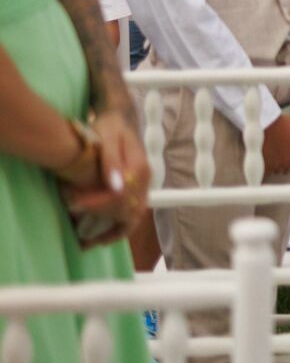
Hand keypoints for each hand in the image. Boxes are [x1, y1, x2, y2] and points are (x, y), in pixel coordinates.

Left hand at [61, 107, 147, 246]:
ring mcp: (142, 187)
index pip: (120, 196)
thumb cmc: (109, 126)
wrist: (117, 119)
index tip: (73, 206)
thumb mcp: (108, 137)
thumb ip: (111, 160)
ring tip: (89, 243)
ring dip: (112, 233)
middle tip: (77, 231)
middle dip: (101, 222)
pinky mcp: (136, 191)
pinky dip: (118, 229)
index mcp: (139, 169)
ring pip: (133, 218)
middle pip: (127, 211)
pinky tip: (101, 236)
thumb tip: (116, 186)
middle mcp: (144, 181)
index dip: (96, 204)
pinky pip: (131, 216)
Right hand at [263, 112, 289, 176]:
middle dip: (287, 161)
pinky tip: (267, 157)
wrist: (263, 124)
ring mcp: (278, 166)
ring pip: (280, 169)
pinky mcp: (267, 167)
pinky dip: (268, 167)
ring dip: (278, 165)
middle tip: (282, 150)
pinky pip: (269, 172)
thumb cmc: (281, 123)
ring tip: (275, 153)